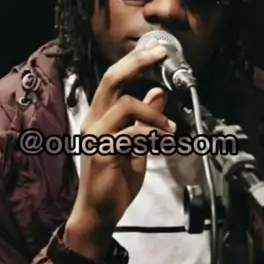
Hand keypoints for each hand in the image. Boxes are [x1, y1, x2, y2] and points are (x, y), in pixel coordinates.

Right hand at [65, 42, 174, 258]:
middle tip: (160, 55)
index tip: (156, 51)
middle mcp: (94, 121)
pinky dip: (151, 134)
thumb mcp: (137, 146)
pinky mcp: (101, 152)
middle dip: (137, 64)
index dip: (134, 63)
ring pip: (124, 105)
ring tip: (169, 129)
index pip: (113, 81)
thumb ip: (145, 121)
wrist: (100, 212)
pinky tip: (163, 141)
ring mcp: (96, 136)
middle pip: (111, 80)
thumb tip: (158, 93)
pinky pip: (130, 133)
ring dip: (153, 114)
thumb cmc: (116, 181)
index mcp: (101, 117)